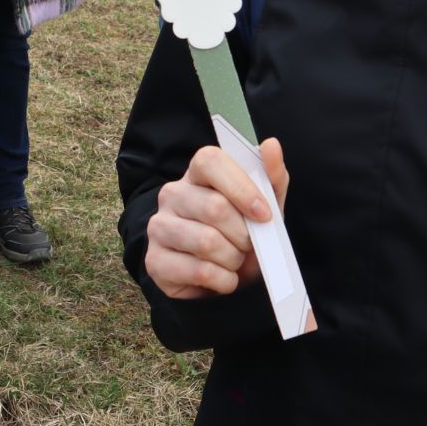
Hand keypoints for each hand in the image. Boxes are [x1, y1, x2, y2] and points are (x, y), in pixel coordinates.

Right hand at [145, 137, 291, 300]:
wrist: (222, 277)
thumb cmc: (242, 233)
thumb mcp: (265, 207)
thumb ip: (271, 178)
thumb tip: (271, 145)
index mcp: (197, 173)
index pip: (210, 161)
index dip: (241, 187)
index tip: (264, 214)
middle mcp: (172, 194)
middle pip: (214, 207)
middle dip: (244, 234)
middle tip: (250, 245)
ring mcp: (158, 227)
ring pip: (206, 241)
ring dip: (233, 259)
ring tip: (234, 261)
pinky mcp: (154, 261)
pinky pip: (199, 271)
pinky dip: (223, 280)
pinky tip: (224, 278)